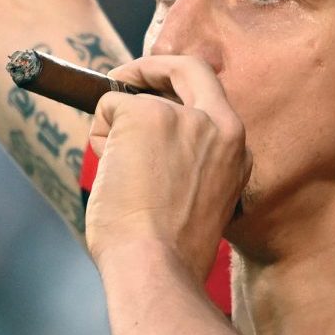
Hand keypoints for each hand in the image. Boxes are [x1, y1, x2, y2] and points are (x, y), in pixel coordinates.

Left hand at [85, 56, 250, 280]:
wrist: (156, 267)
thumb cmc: (171, 248)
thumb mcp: (201, 195)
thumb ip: (190, 159)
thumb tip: (149, 138)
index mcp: (236, 146)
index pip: (213, 88)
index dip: (179, 78)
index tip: (156, 85)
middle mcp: (219, 123)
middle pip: (186, 68)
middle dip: (149, 67)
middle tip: (119, 78)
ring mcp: (183, 116)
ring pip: (135, 100)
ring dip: (115, 130)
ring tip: (118, 179)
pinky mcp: (145, 116)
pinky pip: (107, 108)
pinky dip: (98, 137)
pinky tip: (110, 176)